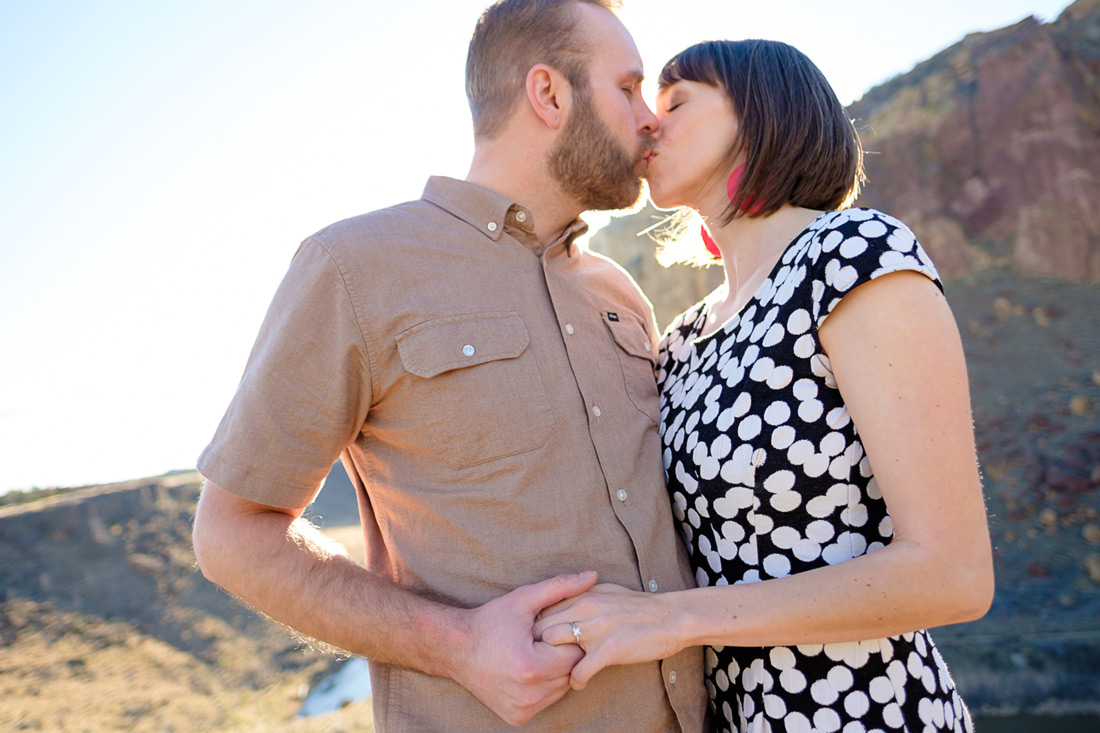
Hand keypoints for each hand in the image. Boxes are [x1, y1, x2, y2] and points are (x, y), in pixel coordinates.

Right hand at [450, 572, 597, 726]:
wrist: (455, 649)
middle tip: (542, 640)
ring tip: (536, 653)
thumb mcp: (524, 599)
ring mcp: (523, 709)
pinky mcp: (518, 717)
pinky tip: (528, 669)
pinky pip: (547, 700)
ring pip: (561, 688)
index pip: (576, 653)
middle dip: (563, 654)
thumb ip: (561, 587)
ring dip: (556, 671)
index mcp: (532, 667)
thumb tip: (592, 575)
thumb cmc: (490, 621)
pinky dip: (544, 686)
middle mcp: (529, 694)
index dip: (568, 637)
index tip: (550, 629)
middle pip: (571, 673)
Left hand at [533, 583, 684, 690]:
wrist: (671, 618)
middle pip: (543, 628)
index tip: (537, 644)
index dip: (536, 630)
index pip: (543, 610)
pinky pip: (578, 670)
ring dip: (553, 663)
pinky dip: (575, 680)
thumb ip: (581, 596)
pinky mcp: (610, 648)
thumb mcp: (605, 592)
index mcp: (583, 594)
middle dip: (539, 647)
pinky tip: (579, 682)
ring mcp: (597, 627)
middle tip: (543, 662)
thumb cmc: (639, 607)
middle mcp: (585, 607)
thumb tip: (561, 604)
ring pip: (555, 647)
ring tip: (559, 672)